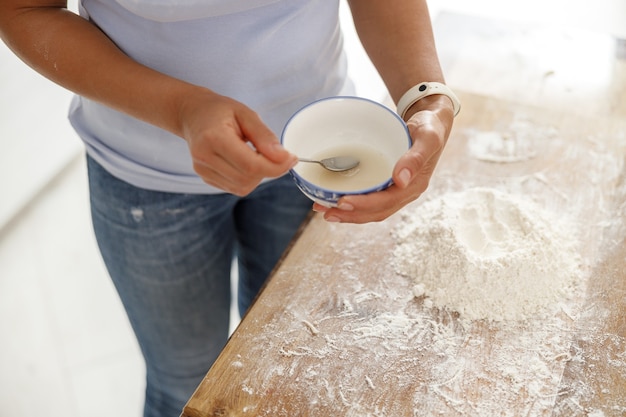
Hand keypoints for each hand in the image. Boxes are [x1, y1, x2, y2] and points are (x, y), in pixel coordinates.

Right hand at [178, 89, 296, 195]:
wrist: (192, 114)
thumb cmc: (220, 110)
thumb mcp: (246, 113)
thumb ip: (264, 136)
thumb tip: (283, 157)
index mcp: (213, 138)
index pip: (251, 165)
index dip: (276, 166)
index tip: (291, 158)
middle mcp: (204, 158)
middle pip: (248, 178)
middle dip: (269, 170)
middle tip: (277, 154)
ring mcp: (203, 170)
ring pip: (243, 186)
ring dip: (259, 175)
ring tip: (255, 153)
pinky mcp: (206, 178)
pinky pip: (236, 187)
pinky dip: (248, 178)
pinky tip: (244, 160)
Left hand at [313, 103, 452, 222]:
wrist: (431, 122)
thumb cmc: (429, 127)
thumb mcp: (427, 137)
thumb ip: (415, 157)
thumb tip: (399, 180)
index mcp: (414, 185)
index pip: (387, 202)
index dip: (364, 205)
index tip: (342, 202)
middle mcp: (405, 193)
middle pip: (376, 211)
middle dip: (351, 215)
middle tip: (326, 212)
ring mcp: (397, 192)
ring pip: (371, 210)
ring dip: (348, 214)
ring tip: (325, 211)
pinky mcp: (388, 187)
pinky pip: (370, 201)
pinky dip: (353, 204)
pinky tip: (336, 201)